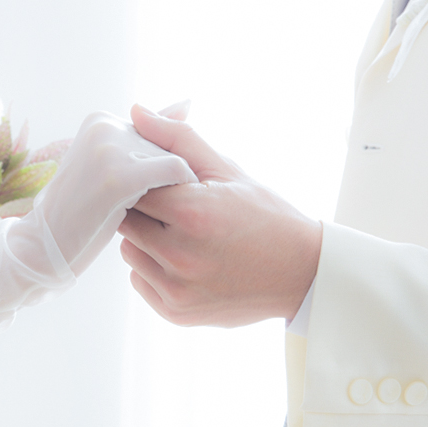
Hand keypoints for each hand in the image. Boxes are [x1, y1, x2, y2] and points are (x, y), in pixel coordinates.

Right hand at [27, 110, 198, 275]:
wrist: (43, 248)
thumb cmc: (82, 213)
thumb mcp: (108, 167)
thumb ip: (145, 136)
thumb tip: (186, 104)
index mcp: (100, 120)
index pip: (156, 136)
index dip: (158, 171)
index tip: (146, 197)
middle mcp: (104, 126)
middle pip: (167, 147)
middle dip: (167, 181)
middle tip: (149, 210)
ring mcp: (109, 150)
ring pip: (174, 160)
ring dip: (176, 190)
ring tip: (152, 216)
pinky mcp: (119, 177)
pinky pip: (175, 172)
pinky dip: (181, 193)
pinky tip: (168, 216)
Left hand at [118, 104, 322, 327]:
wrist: (300, 274)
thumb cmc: (264, 214)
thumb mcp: (226, 169)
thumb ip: (177, 139)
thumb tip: (135, 111)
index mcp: (192, 213)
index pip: (133, 187)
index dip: (143, 180)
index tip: (157, 180)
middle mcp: (180, 255)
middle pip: (126, 221)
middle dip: (143, 209)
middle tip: (171, 206)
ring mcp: (177, 289)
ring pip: (129, 251)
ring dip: (145, 240)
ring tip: (179, 233)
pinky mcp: (176, 312)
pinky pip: (140, 280)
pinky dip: (153, 268)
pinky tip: (184, 259)